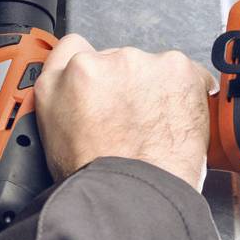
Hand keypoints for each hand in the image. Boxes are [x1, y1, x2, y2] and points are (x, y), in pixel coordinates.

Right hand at [33, 33, 216, 191]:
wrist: (136, 192)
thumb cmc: (98, 174)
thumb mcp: (51, 133)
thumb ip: (60, 94)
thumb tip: (71, 81)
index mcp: (68, 75)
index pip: (75, 48)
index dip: (90, 68)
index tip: (100, 83)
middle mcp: (104, 61)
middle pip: (119, 59)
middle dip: (126, 85)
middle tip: (130, 120)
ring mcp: (143, 64)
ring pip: (153, 67)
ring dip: (156, 88)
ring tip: (155, 127)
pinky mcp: (178, 70)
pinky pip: (188, 74)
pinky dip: (187, 93)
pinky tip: (175, 120)